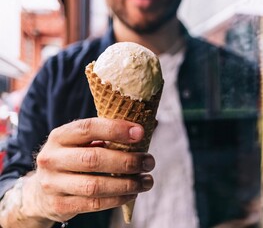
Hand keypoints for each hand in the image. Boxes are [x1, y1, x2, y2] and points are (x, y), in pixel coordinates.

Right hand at [22, 118, 154, 222]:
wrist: (42, 190)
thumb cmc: (72, 159)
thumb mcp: (81, 143)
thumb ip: (106, 136)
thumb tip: (142, 130)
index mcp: (60, 136)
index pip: (89, 128)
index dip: (116, 129)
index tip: (140, 133)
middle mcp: (52, 158)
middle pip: (94, 159)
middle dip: (127, 161)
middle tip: (149, 161)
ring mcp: (53, 183)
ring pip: (95, 185)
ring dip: (127, 184)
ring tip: (146, 181)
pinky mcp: (59, 205)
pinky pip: (94, 203)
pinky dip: (118, 199)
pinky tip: (132, 193)